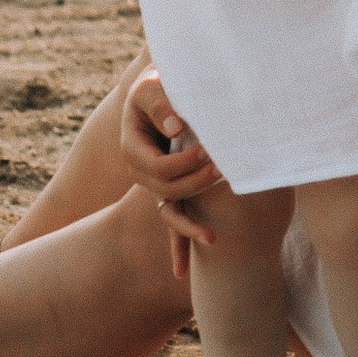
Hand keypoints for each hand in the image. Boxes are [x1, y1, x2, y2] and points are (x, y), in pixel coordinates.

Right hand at [119, 69, 222, 269]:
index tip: (213, 150)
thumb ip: (161, 102)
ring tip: (212, 238)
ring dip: (189, 228)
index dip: (187, 164)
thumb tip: (177, 126)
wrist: (163, 88)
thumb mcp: (153, 85)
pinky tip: (182, 273)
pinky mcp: (171, 189)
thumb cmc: (159, 83)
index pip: (161, 169)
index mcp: (133, 150)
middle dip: (198, 185)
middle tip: (225, 170)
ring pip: (169, 213)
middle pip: (168, 193)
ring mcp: (154, 184)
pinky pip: (172, 221)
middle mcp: (140, 172)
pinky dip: (178, 246)